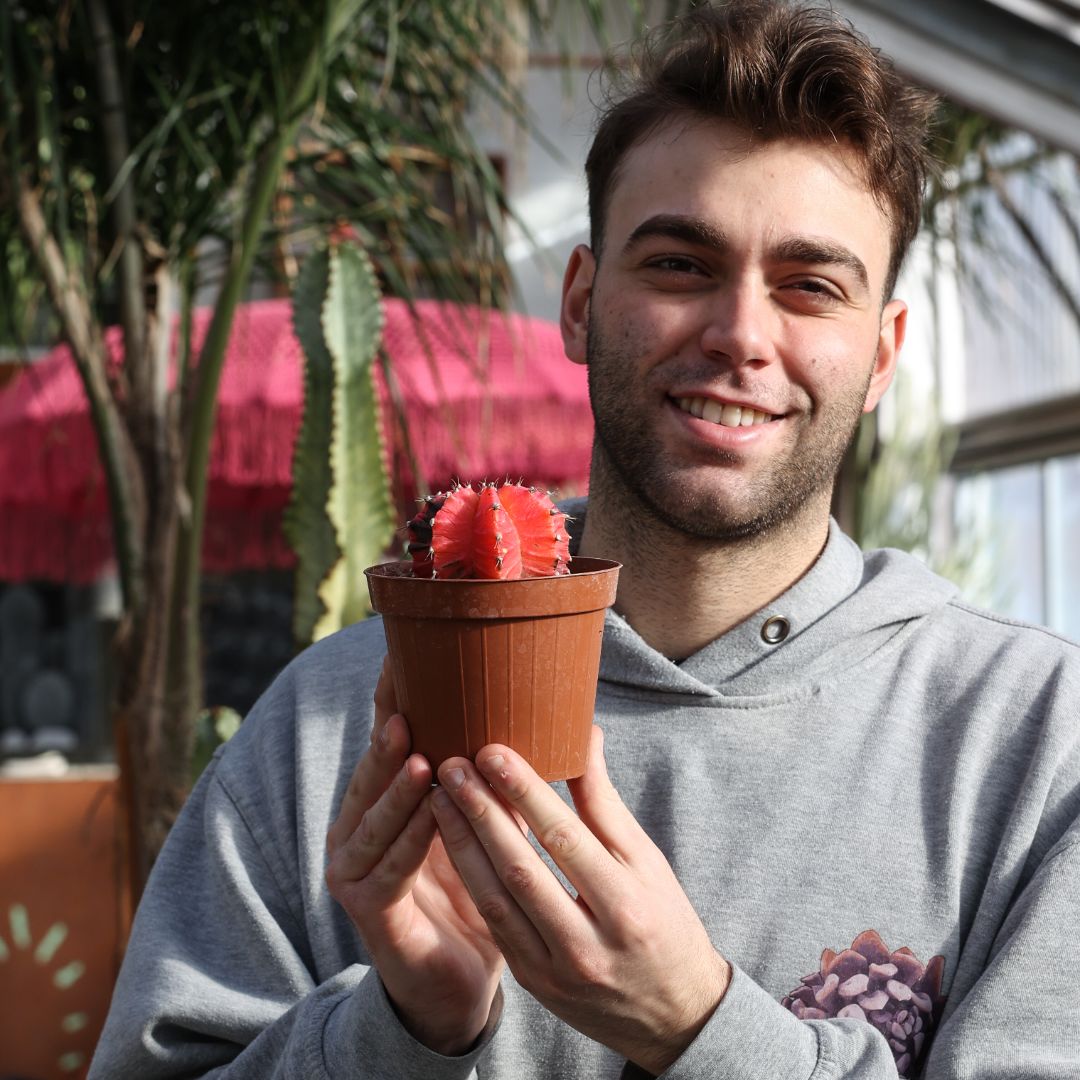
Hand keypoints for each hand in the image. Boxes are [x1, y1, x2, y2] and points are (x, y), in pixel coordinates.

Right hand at [325, 657, 504, 1053]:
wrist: (455, 980)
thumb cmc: (474, 892)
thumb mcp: (484, 826)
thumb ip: (493, 778)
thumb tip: (542, 716)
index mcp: (388, 799)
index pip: (389, 740)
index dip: (393, 699)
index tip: (402, 654)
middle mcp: (360, 826)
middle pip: (373, 770)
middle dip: (390, 733)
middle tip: (407, 696)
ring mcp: (354, 867)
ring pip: (374, 816)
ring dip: (397, 784)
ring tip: (420, 751)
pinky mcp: (367, 907)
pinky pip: (390, 867)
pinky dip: (411, 838)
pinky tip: (431, 813)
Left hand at [429, 726, 730, 1075]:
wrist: (674, 1015)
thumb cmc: (665, 922)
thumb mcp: (647, 862)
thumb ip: (605, 802)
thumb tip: (583, 734)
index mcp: (625, 906)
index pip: (565, 839)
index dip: (524, 793)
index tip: (492, 750)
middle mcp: (587, 944)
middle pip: (521, 870)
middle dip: (480, 813)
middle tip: (451, 765)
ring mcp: (555, 971)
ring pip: (495, 900)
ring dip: (462, 845)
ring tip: (439, 796)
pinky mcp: (533, 983)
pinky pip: (494, 924)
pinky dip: (471, 880)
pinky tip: (452, 843)